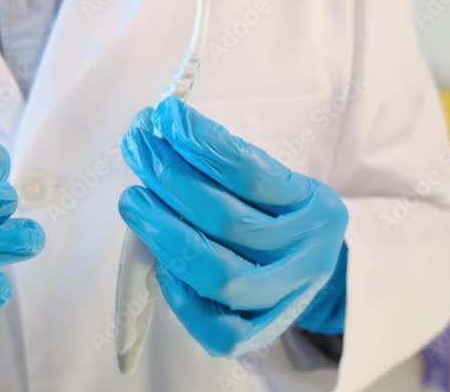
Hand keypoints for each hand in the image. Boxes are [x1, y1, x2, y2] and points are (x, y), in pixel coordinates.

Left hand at [119, 98, 348, 356]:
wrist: (310, 270)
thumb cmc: (278, 216)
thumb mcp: (274, 182)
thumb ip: (226, 163)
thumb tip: (160, 127)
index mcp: (316, 208)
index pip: (249, 173)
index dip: (201, 143)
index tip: (164, 116)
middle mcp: (309, 255)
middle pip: (227, 221)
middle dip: (171, 179)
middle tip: (138, 148)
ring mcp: (285, 300)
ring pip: (219, 275)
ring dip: (165, 233)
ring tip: (133, 200)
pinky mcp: (259, 334)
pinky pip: (217, 327)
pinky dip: (181, 293)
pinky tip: (159, 259)